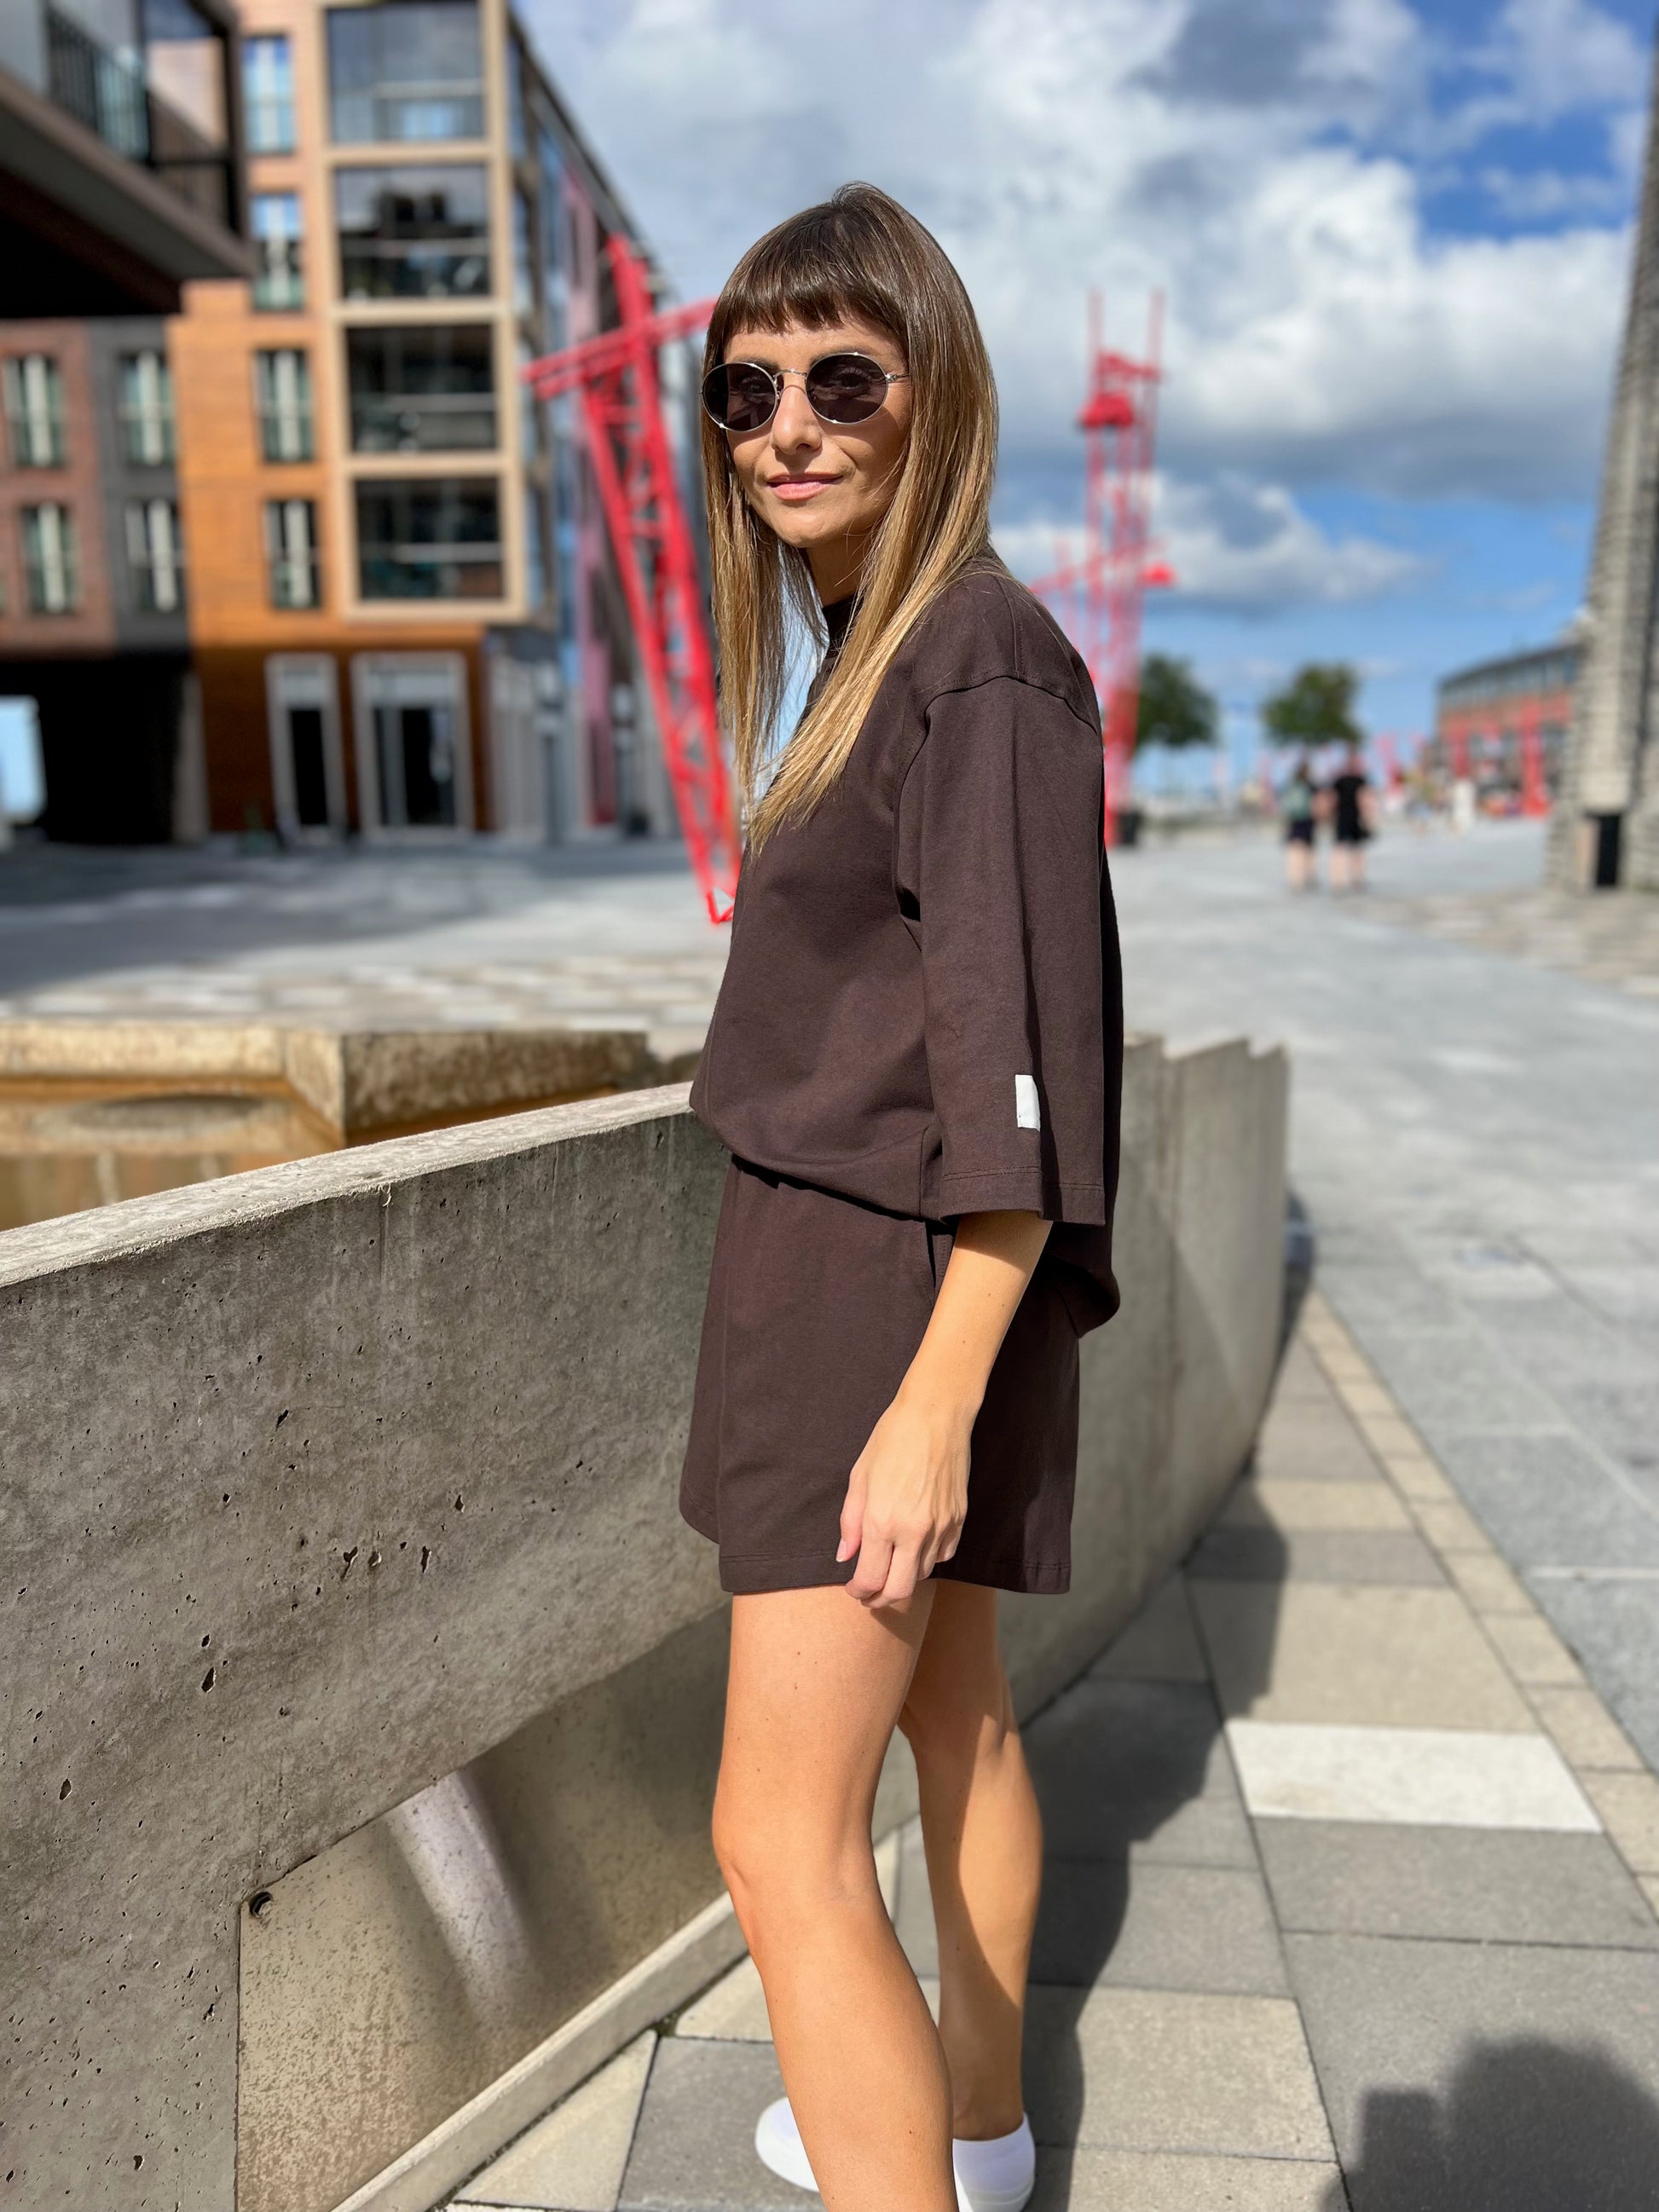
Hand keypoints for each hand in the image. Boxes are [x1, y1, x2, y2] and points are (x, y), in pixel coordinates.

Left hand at [838, 1382, 972, 1609]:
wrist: (936, 1416)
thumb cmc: (892, 1439)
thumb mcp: (859, 1477)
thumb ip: (850, 1523)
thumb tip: (844, 1557)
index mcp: (882, 1521)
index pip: (870, 1579)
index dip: (858, 1592)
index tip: (853, 1589)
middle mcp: (913, 1531)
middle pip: (899, 1590)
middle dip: (880, 1599)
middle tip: (870, 1594)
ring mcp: (941, 1527)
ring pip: (923, 1575)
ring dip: (904, 1577)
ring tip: (891, 1565)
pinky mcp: (959, 1520)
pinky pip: (944, 1556)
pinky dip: (928, 1560)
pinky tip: (916, 1547)